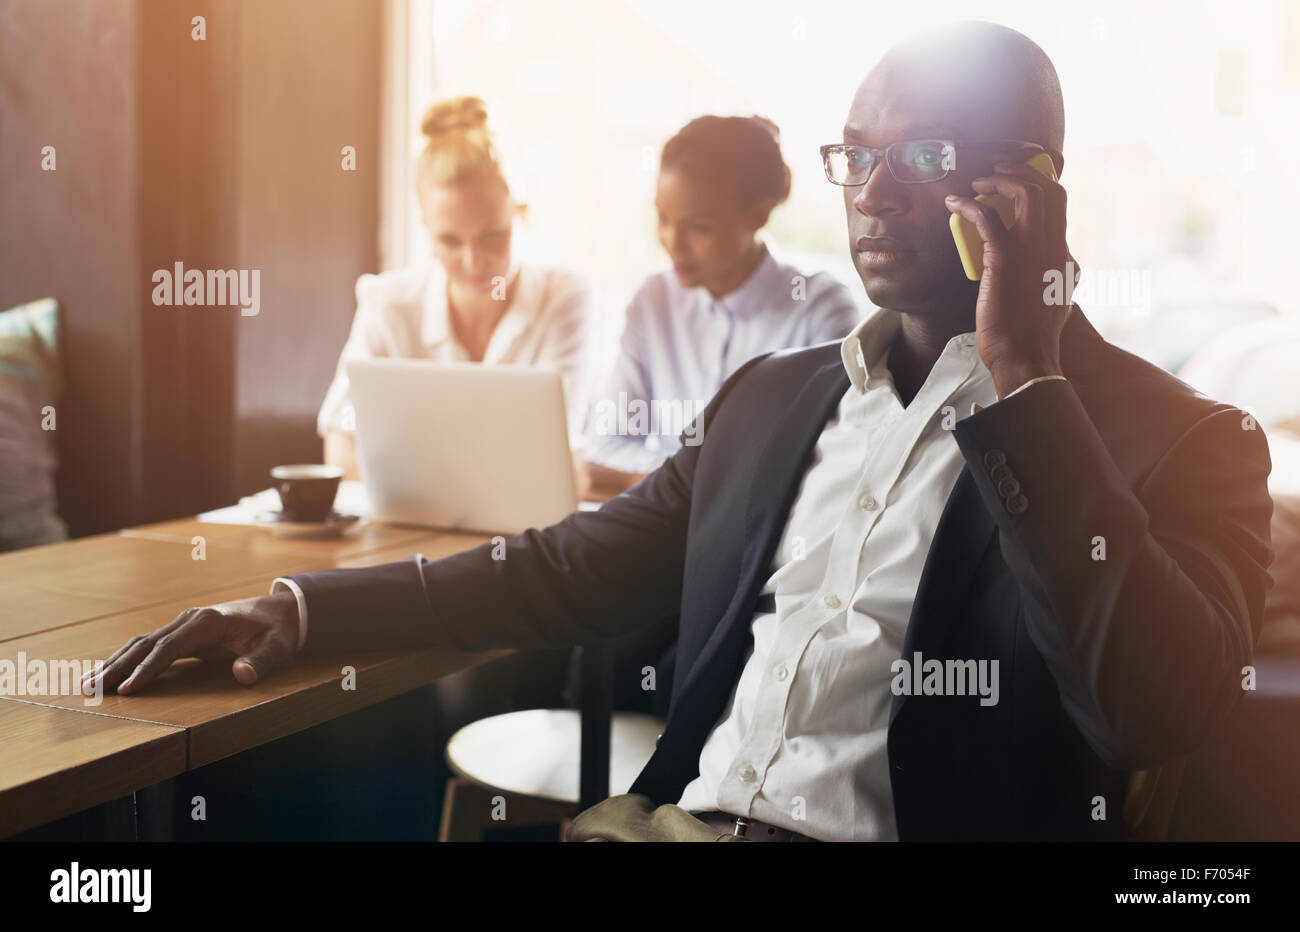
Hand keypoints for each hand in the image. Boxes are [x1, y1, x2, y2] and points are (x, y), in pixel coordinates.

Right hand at [82, 590, 300, 695]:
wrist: (282, 611)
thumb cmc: (278, 630)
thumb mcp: (277, 646)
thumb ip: (261, 661)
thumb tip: (243, 675)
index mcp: (207, 622)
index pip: (169, 647)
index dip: (147, 668)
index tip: (128, 689)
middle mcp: (189, 620)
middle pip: (145, 644)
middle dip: (117, 667)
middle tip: (90, 689)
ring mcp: (184, 625)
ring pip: (141, 644)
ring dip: (115, 663)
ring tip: (88, 685)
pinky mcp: (183, 633)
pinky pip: (149, 647)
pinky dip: (127, 660)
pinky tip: (109, 674)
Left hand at [944, 161, 1079, 397]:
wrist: (1026, 357)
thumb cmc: (1034, 336)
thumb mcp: (1057, 300)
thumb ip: (1059, 276)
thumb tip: (1060, 264)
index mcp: (1064, 255)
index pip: (1061, 204)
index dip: (1041, 184)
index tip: (1019, 181)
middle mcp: (1055, 246)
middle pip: (1049, 189)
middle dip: (1022, 171)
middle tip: (997, 171)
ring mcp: (1032, 250)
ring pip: (1027, 193)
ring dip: (1000, 180)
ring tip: (978, 183)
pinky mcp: (1006, 258)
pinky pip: (988, 217)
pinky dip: (969, 204)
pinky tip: (954, 204)